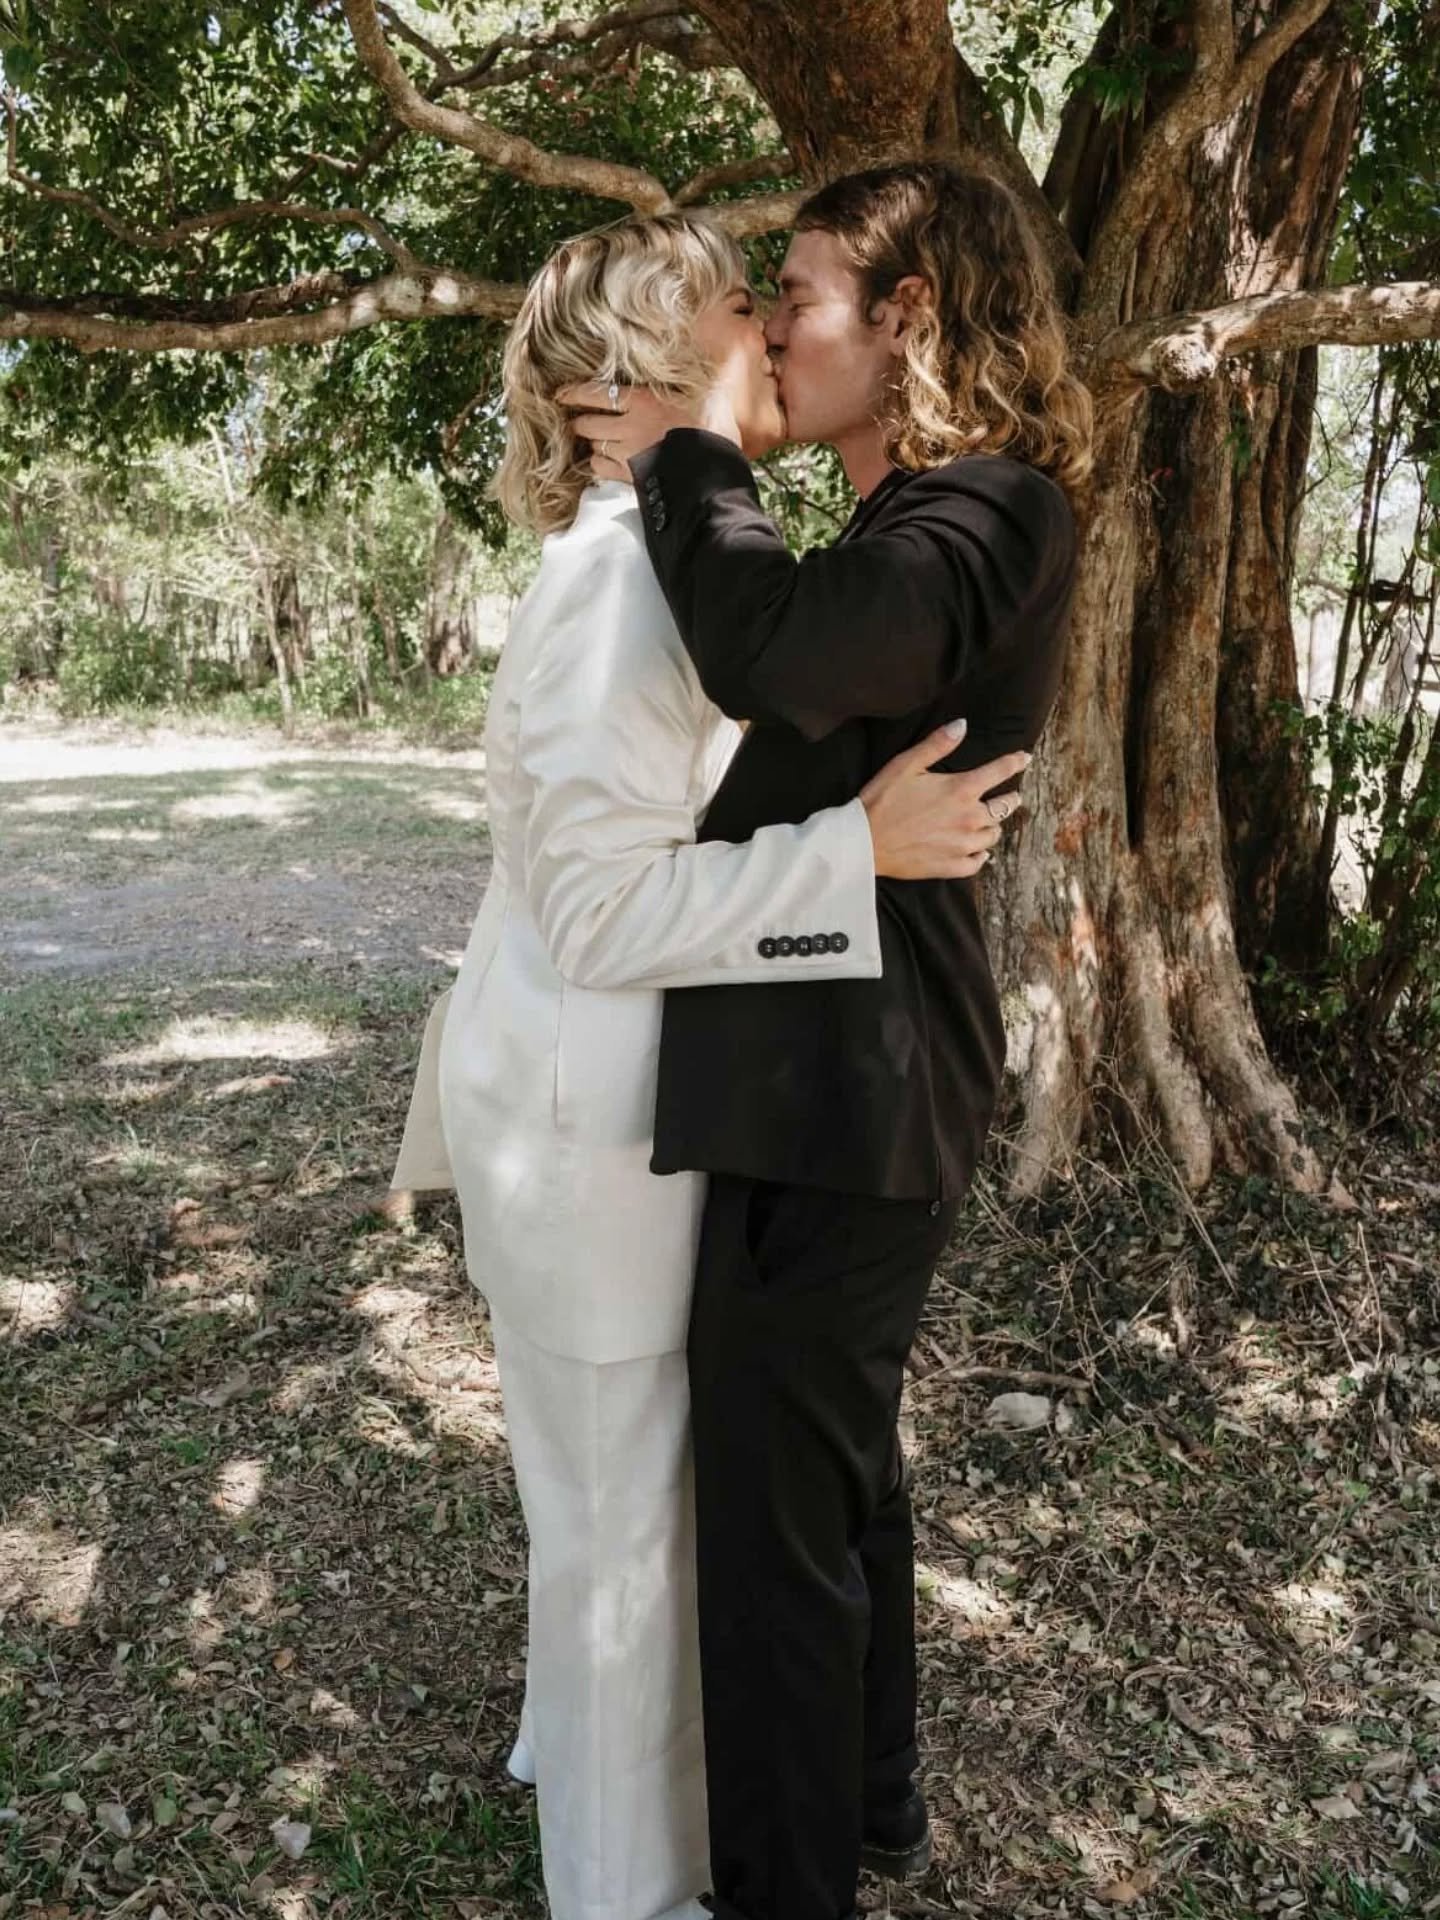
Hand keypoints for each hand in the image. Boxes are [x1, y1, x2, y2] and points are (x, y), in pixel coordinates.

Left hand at [558, 380, 740, 482]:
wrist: (714, 478)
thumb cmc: (717, 433)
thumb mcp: (712, 396)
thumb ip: (697, 381)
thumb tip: (710, 357)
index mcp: (645, 402)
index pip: (598, 394)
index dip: (575, 394)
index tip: (561, 394)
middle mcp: (629, 427)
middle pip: (589, 423)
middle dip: (581, 421)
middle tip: (579, 420)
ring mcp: (627, 454)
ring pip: (593, 446)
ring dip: (591, 443)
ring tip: (594, 441)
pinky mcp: (630, 478)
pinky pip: (600, 469)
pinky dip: (598, 465)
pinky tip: (605, 462)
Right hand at [861, 720, 1029, 879]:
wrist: (864, 841)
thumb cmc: (882, 800)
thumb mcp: (906, 764)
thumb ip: (937, 744)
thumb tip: (962, 725)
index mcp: (961, 790)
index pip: (1000, 772)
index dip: (1016, 762)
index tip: (1025, 758)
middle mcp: (969, 818)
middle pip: (1004, 808)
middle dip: (1010, 799)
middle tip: (1012, 797)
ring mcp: (962, 845)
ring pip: (993, 836)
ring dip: (993, 827)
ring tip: (990, 823)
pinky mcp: (950, 866)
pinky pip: (977, 863)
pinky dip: (981, 856)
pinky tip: (979, 853)